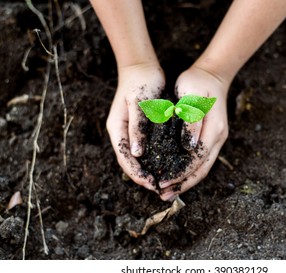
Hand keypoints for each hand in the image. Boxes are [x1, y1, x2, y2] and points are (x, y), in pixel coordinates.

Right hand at [106, 63, 164, 191]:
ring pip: (136, 158)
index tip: (152, 184)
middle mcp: (121, 133)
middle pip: (129, 162)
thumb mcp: (139, 104)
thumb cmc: (141, 83)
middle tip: (159, 188)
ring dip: (147, 170)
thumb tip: (136, 154)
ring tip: (162, 181)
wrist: (142, 67)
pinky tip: (164, 164)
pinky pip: (144, 149)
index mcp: (117, 129)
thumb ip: (137, 128)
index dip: (137, 174)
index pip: (125, 158)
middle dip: (142, 177)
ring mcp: (129, 131)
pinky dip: (152, 159)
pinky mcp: (139, 128)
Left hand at [159, 65, 228, 200]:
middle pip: (202, 169)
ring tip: (169, 191)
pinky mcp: (211, 137)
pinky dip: (189, 170)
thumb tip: (188, 147)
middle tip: (163, 195)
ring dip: (187, 181)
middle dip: (183, 184)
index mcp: (213, 130)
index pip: (196, 160)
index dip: (180, 174)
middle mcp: (217, 138)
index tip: (162, 182)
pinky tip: (178, 175)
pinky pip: (201, 159)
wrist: (212, 74)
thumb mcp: (191, 97)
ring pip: (203, 167)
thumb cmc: (197, 83)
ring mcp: (216, 138)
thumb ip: (191, 122)